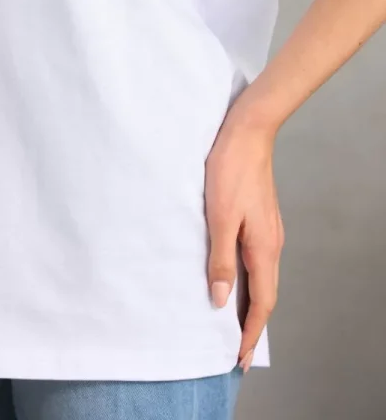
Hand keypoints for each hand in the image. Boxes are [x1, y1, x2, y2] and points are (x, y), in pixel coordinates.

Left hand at [205, 114, 284, 372]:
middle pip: (265, 293)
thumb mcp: (219, 217)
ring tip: (230, 321)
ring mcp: (267, 229)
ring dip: (248, 301)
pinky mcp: (259, 217)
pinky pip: (254, 258)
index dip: (251, 332)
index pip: (262, 302)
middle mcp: (271, 243)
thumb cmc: (230, 170)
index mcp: (264, 247)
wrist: (246, 132)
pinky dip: (245, 278)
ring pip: (260, 275)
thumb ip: (220, 260)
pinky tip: (231, 276)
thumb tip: (220, 299)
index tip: (241, 357)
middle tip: (236, 349)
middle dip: (251, 324)